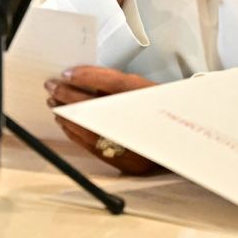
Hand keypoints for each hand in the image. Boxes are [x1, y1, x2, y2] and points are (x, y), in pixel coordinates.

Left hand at [45, 65, 163, 174]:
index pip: (116, 83)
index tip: (66, 74)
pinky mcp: (127, 163)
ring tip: (54, 103)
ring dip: (68, 115)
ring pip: (91, 129)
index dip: (89, 76)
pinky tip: (66, 123)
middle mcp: (144, 123)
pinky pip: (93, 146)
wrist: (186, 147)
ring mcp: (135, 146)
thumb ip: (119, 84)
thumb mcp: (147, 90)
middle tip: (51, 87)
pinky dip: (76, 132)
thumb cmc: (164, 113)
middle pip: (98, 107)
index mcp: (152, 100)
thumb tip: (84, 78)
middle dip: (69, 95)